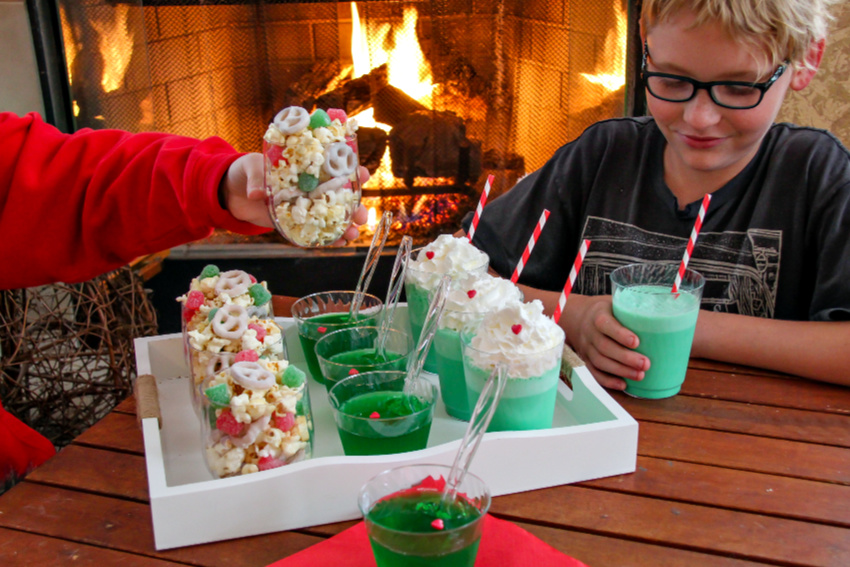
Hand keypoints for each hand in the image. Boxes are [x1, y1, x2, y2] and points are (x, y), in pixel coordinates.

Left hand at [222, 157, 370, 244]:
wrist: (231, 192)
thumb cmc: (245, 171)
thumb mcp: (250, 167)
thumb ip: (257, 178)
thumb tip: (257, 193)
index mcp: (304, 167)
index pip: (333, 167)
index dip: (350, 170)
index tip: (362, 175)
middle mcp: (309, 187)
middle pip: (339, 195)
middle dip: (355, 205)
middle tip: (361, 215)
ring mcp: (303, 206)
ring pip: (331, 215)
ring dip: (345, 225)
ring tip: (353, 234)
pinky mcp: (294, 222)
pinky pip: (314, 230)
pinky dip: (327, 237)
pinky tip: (338, 243)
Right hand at [564, 295, 648, 389]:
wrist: (579, 318)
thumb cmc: (608, 311)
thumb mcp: (617, 303)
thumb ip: (636, 308)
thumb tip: (674, 309)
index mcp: (598, 315)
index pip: (605, 324)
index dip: (619, 334)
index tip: (636, 342)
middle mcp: (590, 332)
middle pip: (604, 347)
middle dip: (625, 358)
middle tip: (646, 364)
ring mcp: (587, 348)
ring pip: (600, 362)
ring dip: (620, 371)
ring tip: (640, 375)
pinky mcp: (586, 359)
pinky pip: (594, 372)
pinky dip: (608, 381)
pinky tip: (623, 385)